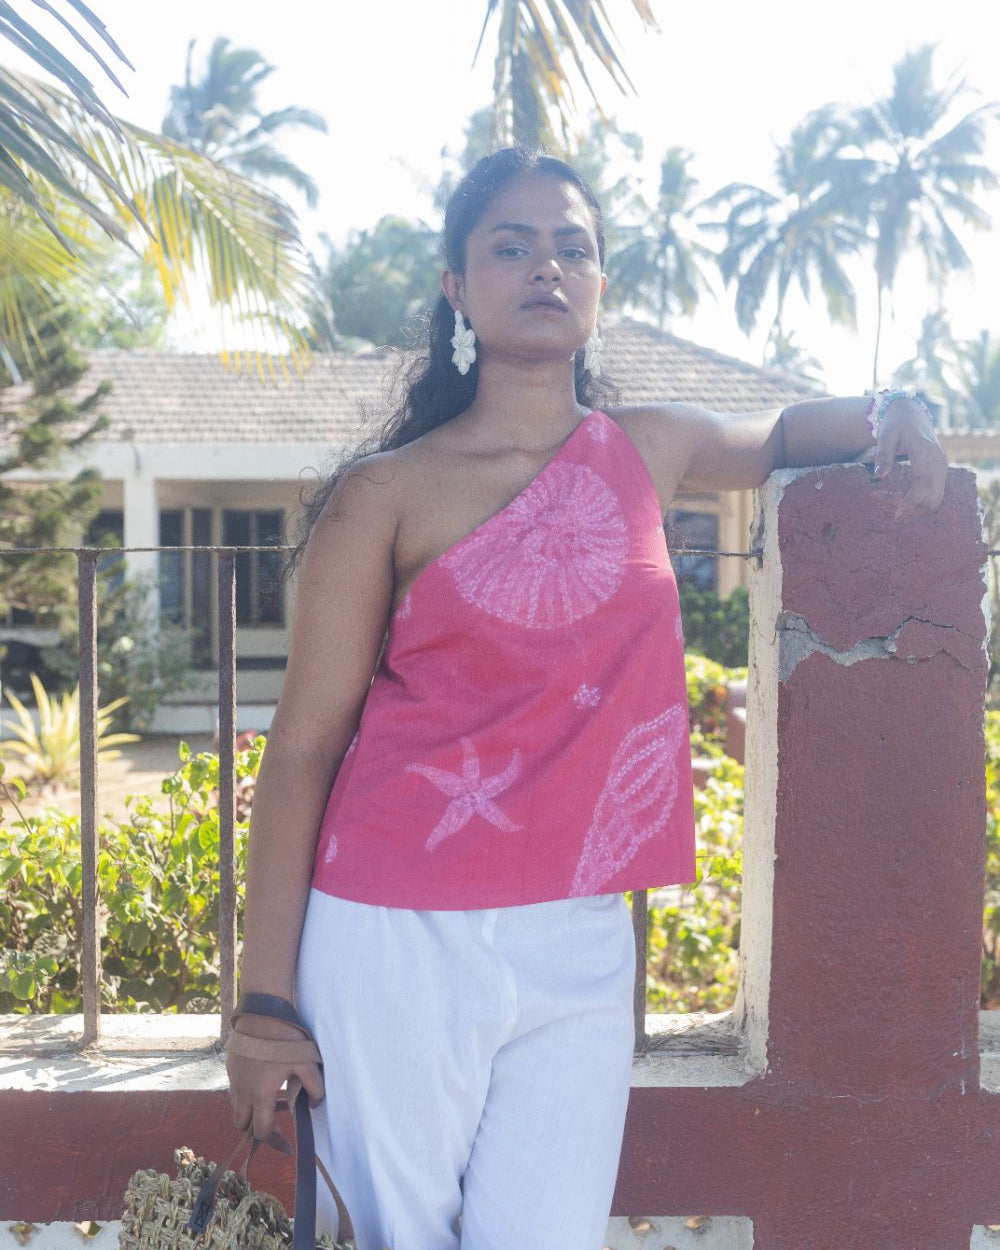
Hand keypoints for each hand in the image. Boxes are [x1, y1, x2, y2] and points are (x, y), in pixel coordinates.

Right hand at [226, 1015, 325, 1143]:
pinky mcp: (231, 1067)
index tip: (288, 1147)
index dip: (275, 1143)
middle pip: (243, 1126)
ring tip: (275, 1102)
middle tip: (278, 1125)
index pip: (262, 1132)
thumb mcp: (307, 1062)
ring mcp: (234, 1079)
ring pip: (237, 1109)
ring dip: (252, 1113)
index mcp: (260, 1095)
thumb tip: (315, 1104)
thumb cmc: (284, 1039)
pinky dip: (247, 1096)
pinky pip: (235, 1091)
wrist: (261, 1013)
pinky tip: (264, 1082)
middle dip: (258, 1130)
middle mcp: (242, 1092)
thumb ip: (314, 1087)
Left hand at [871, 398, 947, 518]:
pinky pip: (933, 496)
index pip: (923, 483)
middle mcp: (938, 461)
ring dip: (911, 507)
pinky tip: (897, 498)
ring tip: (884, 496)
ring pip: (933, 500)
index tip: (897, 516)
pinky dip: (917, 503)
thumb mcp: (885, 435)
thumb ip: (883, 455)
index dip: (911, 502)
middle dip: (904, 505)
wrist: (912, 414)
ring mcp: (942, 468)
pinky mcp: (940, 473)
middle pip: (929, 496)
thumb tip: (878, 476)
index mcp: (925, 450)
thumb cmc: (895, 423)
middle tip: (877, 496)